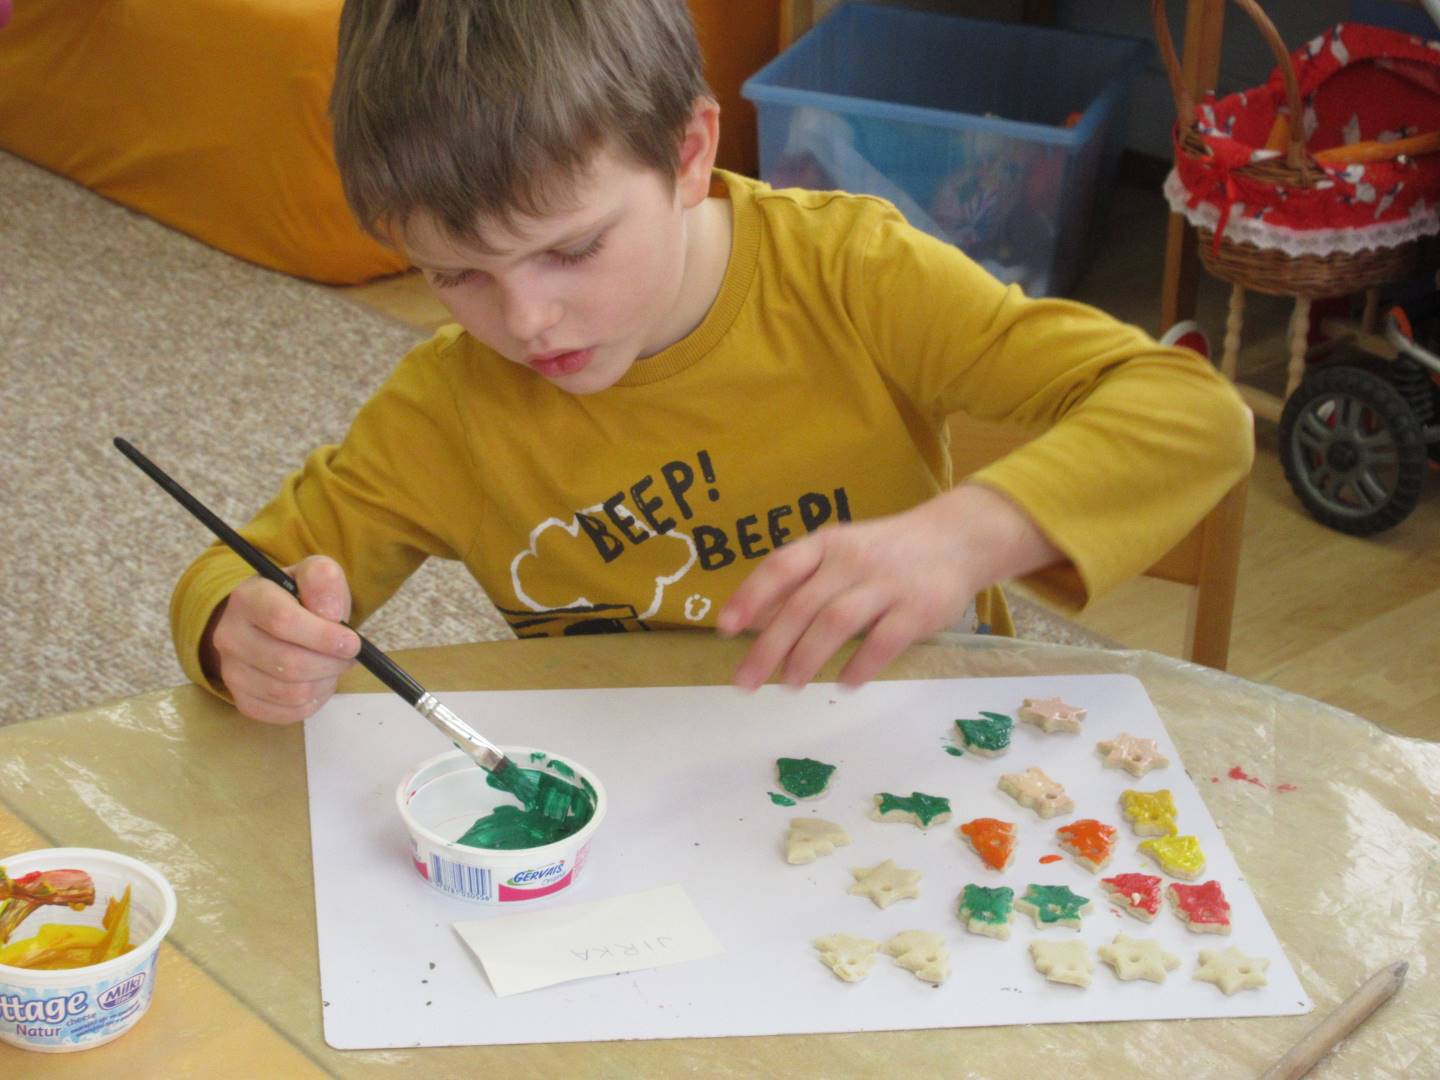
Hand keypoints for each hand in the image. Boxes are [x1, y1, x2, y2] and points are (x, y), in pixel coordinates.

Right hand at [200, 555, 359, 723]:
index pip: (282, 621)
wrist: (269, 621)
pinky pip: (287, 713)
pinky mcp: (243, 700)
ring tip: (332, 666)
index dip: (323, 636)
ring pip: (291, 693)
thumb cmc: (299, 598)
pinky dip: (313, 701)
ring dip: (324, 682)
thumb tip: (331, 614)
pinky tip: (318, 681)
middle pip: (288, 663)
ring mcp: (232, 672)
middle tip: (348, 656)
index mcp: (248, 598)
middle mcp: (230, 636)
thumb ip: (324, 581)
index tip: (352, 642)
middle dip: (330, 664)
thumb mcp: (314, 575)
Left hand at [716, 484, 1061, 690]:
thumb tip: (752, 622)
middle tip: (745, 682)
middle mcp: (852, 560)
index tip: (724, 629)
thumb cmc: (885, 552)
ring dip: (808, 657)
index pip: (780, 567)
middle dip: (769, 647)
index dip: (750, 597)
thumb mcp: (840, 552)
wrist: (957, 539)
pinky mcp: (918, 609)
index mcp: (827, 543)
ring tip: (789, 684)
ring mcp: (886, 583)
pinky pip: (883, 641)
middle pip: (802, 605)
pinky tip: (845, 683)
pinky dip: (861, 666)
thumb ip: (801, 583)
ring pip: (836, 622)